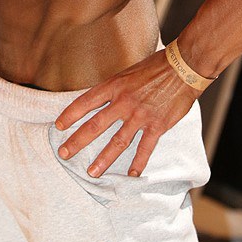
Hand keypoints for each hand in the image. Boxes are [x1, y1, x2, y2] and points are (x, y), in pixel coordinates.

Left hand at [54, 49, 197, 177]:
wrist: (183, 67)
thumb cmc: (156, 66)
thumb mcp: (129, 72)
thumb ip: (116, 88)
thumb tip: (102, 99)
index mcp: (115, 85)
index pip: (86, 102)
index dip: (70, 115)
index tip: (58, 126)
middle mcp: (124, 102)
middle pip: (95, 126)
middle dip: (77, 142)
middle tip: (64, 154)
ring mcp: (140, 116)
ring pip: (117, 142)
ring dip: (103, 159)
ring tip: (92, 172)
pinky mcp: (157, 125)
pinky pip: (145, 149)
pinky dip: (138, 163)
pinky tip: (132, 175)